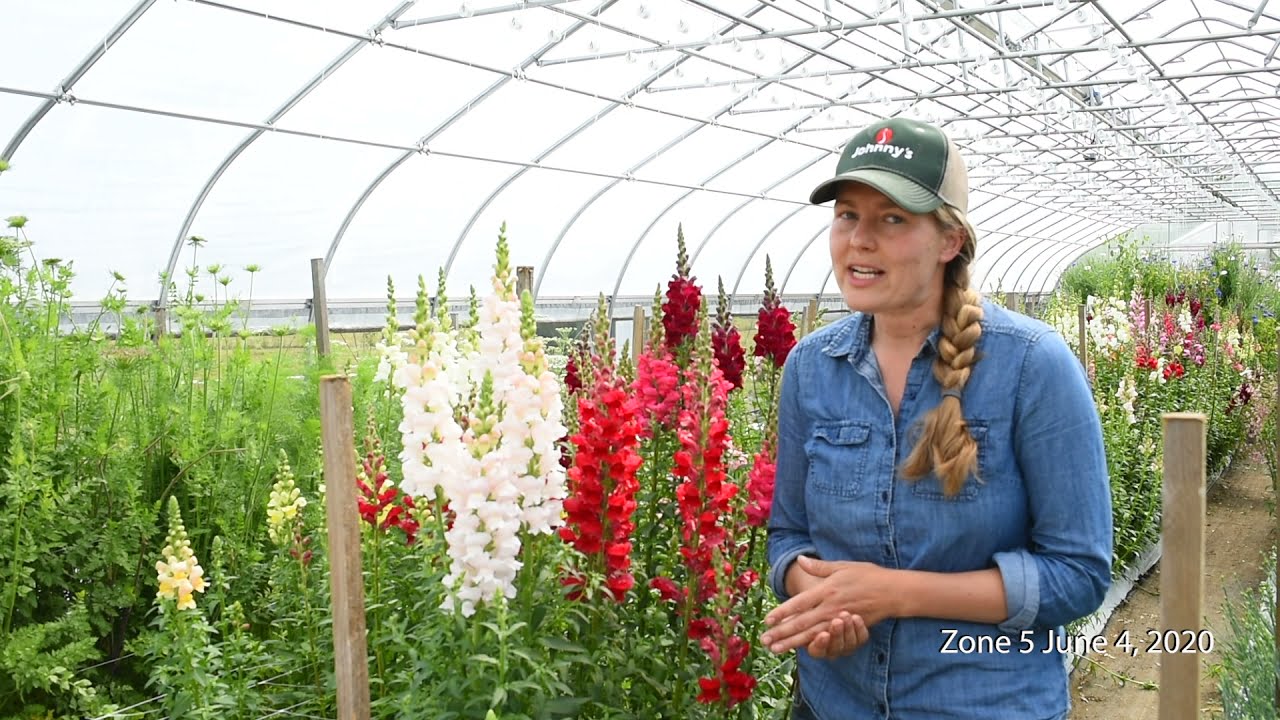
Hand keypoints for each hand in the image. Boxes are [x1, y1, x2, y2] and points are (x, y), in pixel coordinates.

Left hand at [761, 556, 900, 654]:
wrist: (892, 591)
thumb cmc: (867, 575)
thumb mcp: (842, 566)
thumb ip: (819, 566)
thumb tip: (799, 559)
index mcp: (827, 590)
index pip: (799, 603)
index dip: (782, 612)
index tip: (767, 620)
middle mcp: (831, 606)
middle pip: (802, 622)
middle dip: (782, 632)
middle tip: (765, 640)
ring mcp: (839, 619)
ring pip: (812, 634)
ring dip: (792, 642)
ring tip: (776, 649)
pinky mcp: (847, 628)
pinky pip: (827, 639)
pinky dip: (813, 644)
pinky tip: (801, 649)